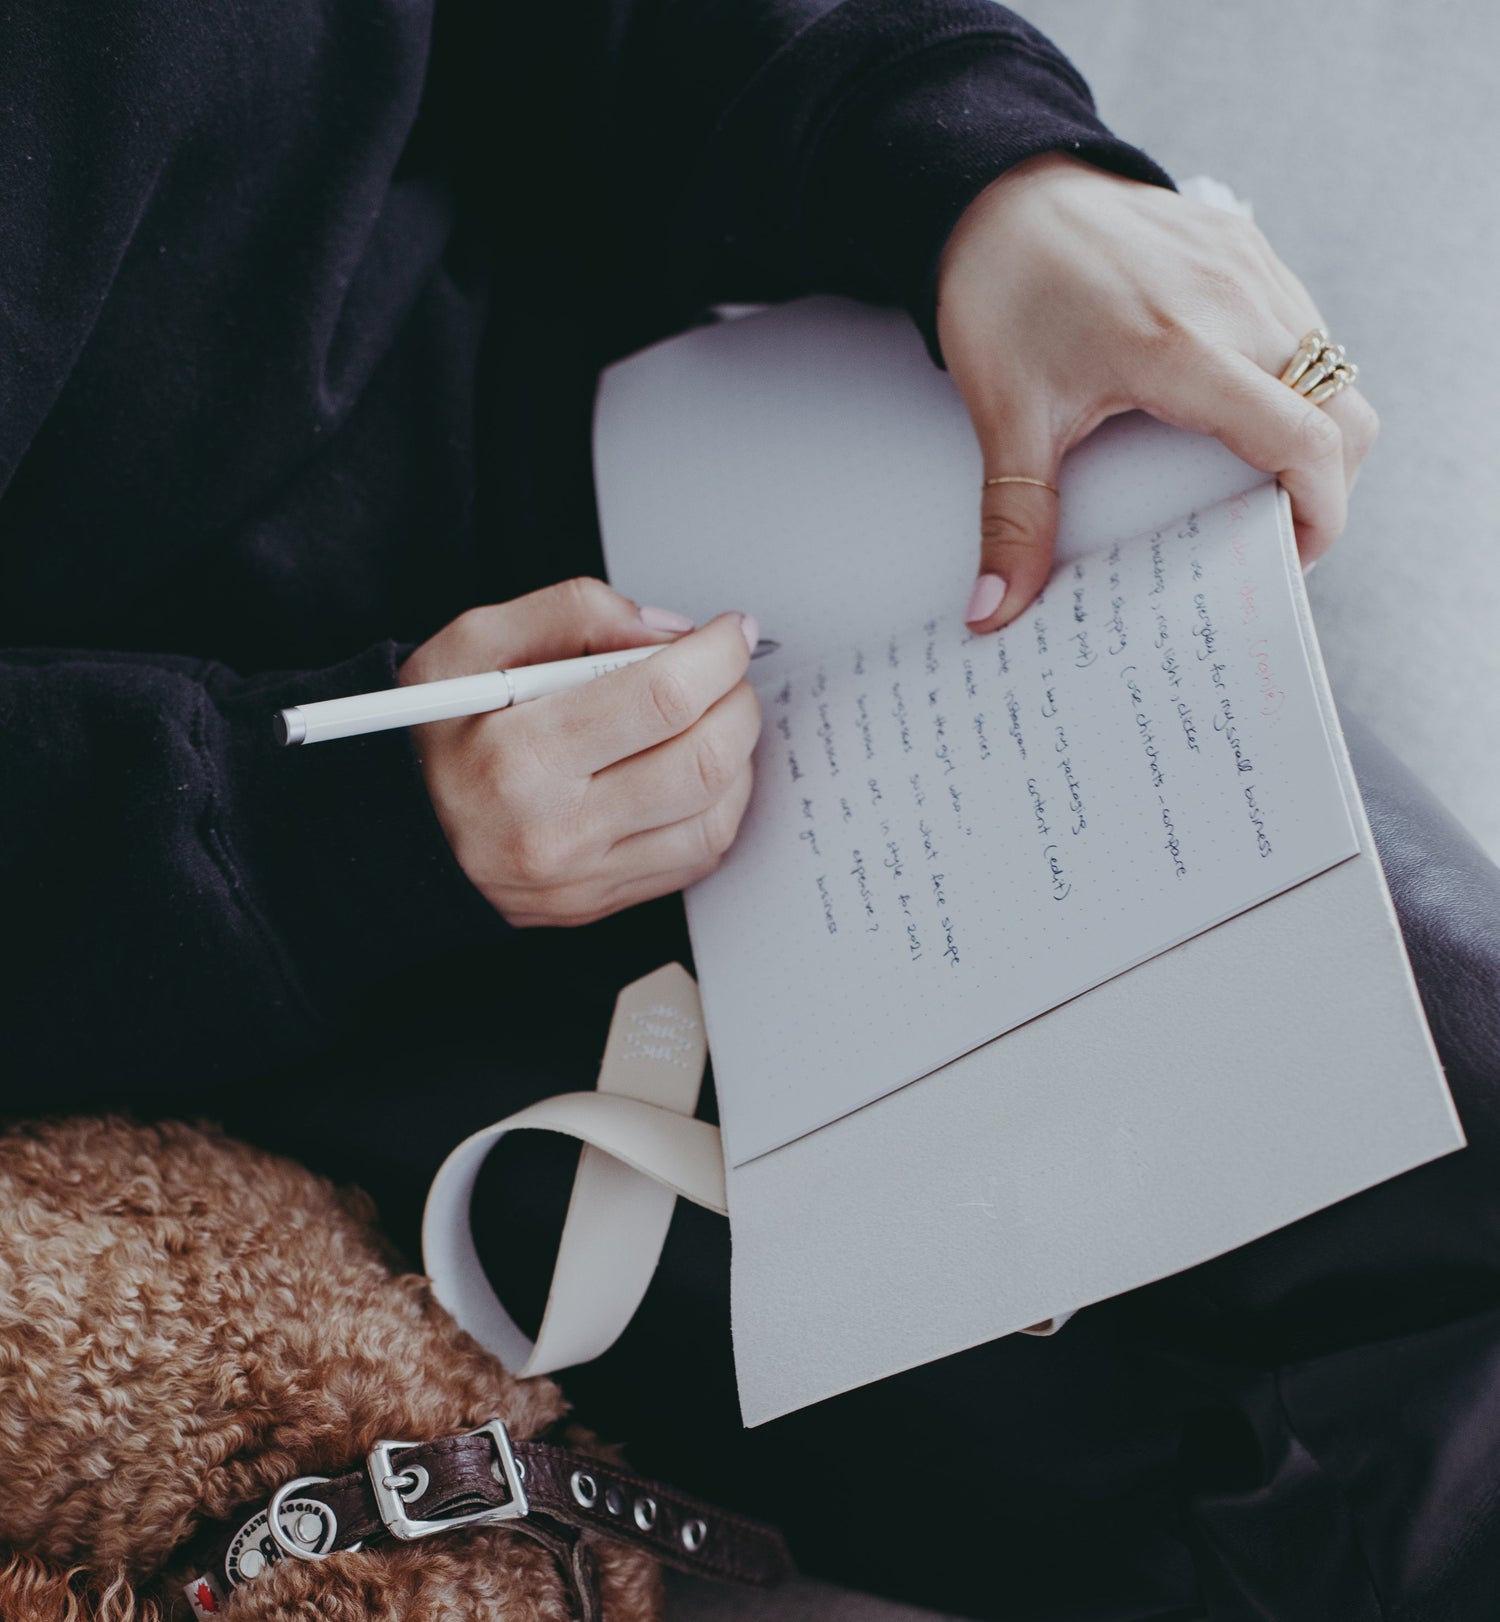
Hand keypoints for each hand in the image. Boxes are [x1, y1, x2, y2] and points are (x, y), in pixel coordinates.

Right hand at [400, 579, 760, 926]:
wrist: (385, 834)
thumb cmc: (426, 734)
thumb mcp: (472, 644)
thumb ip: (574, 613)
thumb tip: (672, 632)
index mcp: (519, 756)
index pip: (662, 700)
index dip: (717, 656)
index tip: (729, 632)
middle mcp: (555, 829)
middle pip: (704, 762)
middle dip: (738, 703)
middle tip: (727, 673)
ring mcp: (581, 878)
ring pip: (715, 817)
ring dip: (738, 757)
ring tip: (714, 719)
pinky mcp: (596, 903)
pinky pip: (697, 857)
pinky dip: (718, 806)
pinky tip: (694, 772)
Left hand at [935, 153, 1378, 630]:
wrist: (997, 193)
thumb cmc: (1002, 296)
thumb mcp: (1004, 416)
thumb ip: (1013, 520)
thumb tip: (993, 611)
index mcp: (1182, 348)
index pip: (1305, 438)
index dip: (1320, 512)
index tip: (1289, 559)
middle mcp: (1236, 302)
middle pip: (1344, 412)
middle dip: (1327, 484)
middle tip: (1271, 531)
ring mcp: (1250, 268)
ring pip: (1334, 369)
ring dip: (1314, 432)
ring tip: (1254, 481)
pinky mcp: (1247, 248)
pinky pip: (1305, 327)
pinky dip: (1295, 384)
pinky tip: (1238, 414)